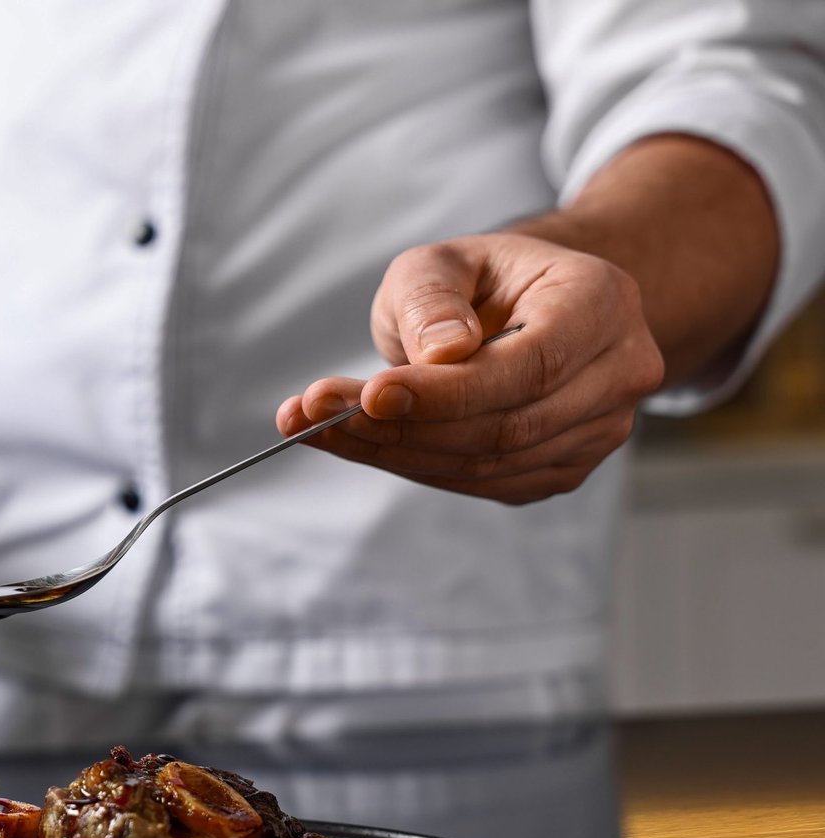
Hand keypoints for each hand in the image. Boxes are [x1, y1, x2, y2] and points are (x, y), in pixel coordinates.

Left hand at [276, 233, 664, 504]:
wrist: (523, 309)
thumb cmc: (481, 280)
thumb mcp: (442, 262)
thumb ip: (433, 298)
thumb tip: (440, 355)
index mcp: (601, 302)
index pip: (531, 365)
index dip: (449, 392)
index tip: (369, 393)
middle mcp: (619, 371)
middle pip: (506, 424)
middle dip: (401, 426)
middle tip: (311, 412)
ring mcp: (599, 429)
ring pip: (489, 463)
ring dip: (393, 452)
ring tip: (313, 425)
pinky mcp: (562, 468)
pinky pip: (484, 482)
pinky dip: (412, 466)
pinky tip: (355, 443)